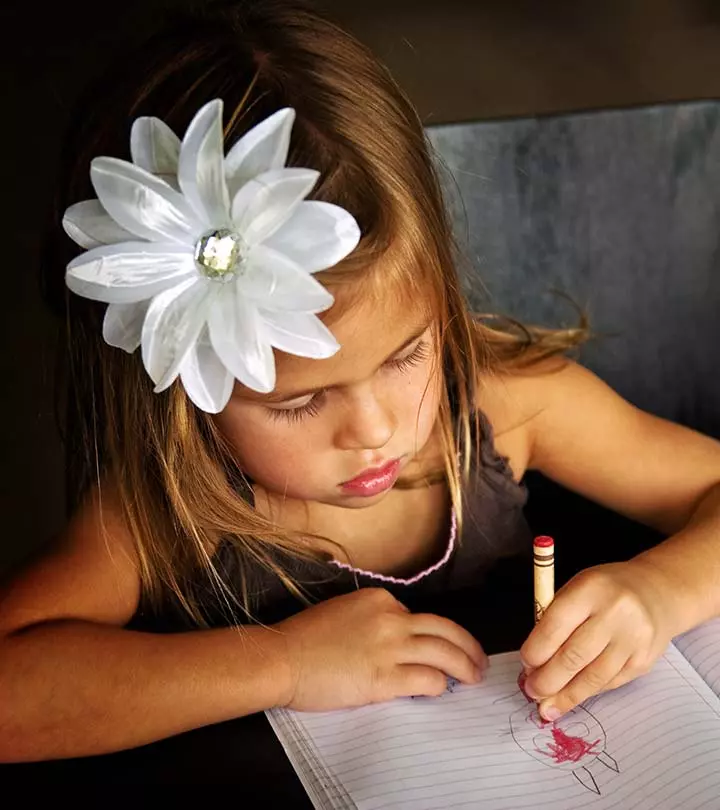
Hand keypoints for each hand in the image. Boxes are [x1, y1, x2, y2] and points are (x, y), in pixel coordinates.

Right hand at [273, 588, 486, 710]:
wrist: (282, 658)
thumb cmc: (304, 638)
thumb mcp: (344, 611)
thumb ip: (373, 619)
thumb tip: (397, 639)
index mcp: (380, 599)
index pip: (420, 616)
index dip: (434, 635)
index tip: (443, 646)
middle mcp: (391, 617)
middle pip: (444, 629)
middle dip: (468, 646)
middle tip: (479, 659)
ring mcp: (390, 646)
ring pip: (445, 653)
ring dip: (465, 666)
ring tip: (474, 677)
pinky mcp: (385, 677)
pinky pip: (428, 680)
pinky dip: (439, 685)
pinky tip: (440, 690)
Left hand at [520, 559, 681, 721]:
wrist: (657, 592)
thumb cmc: (606, 590)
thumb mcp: (577, 588)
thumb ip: (555, 619)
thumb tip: (534, 662)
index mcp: (590, 589)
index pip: (555, 626)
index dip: (536, 651)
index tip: (525, 665)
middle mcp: (615, 614)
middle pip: (573, 657)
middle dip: (547, 680)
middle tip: (531, 691)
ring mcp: (633, 640)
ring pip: (593, 677)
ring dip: (566, 696)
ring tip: (547, 706)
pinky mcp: (644, 661)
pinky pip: (609, 683)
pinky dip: (587, 692)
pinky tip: (573, 696)